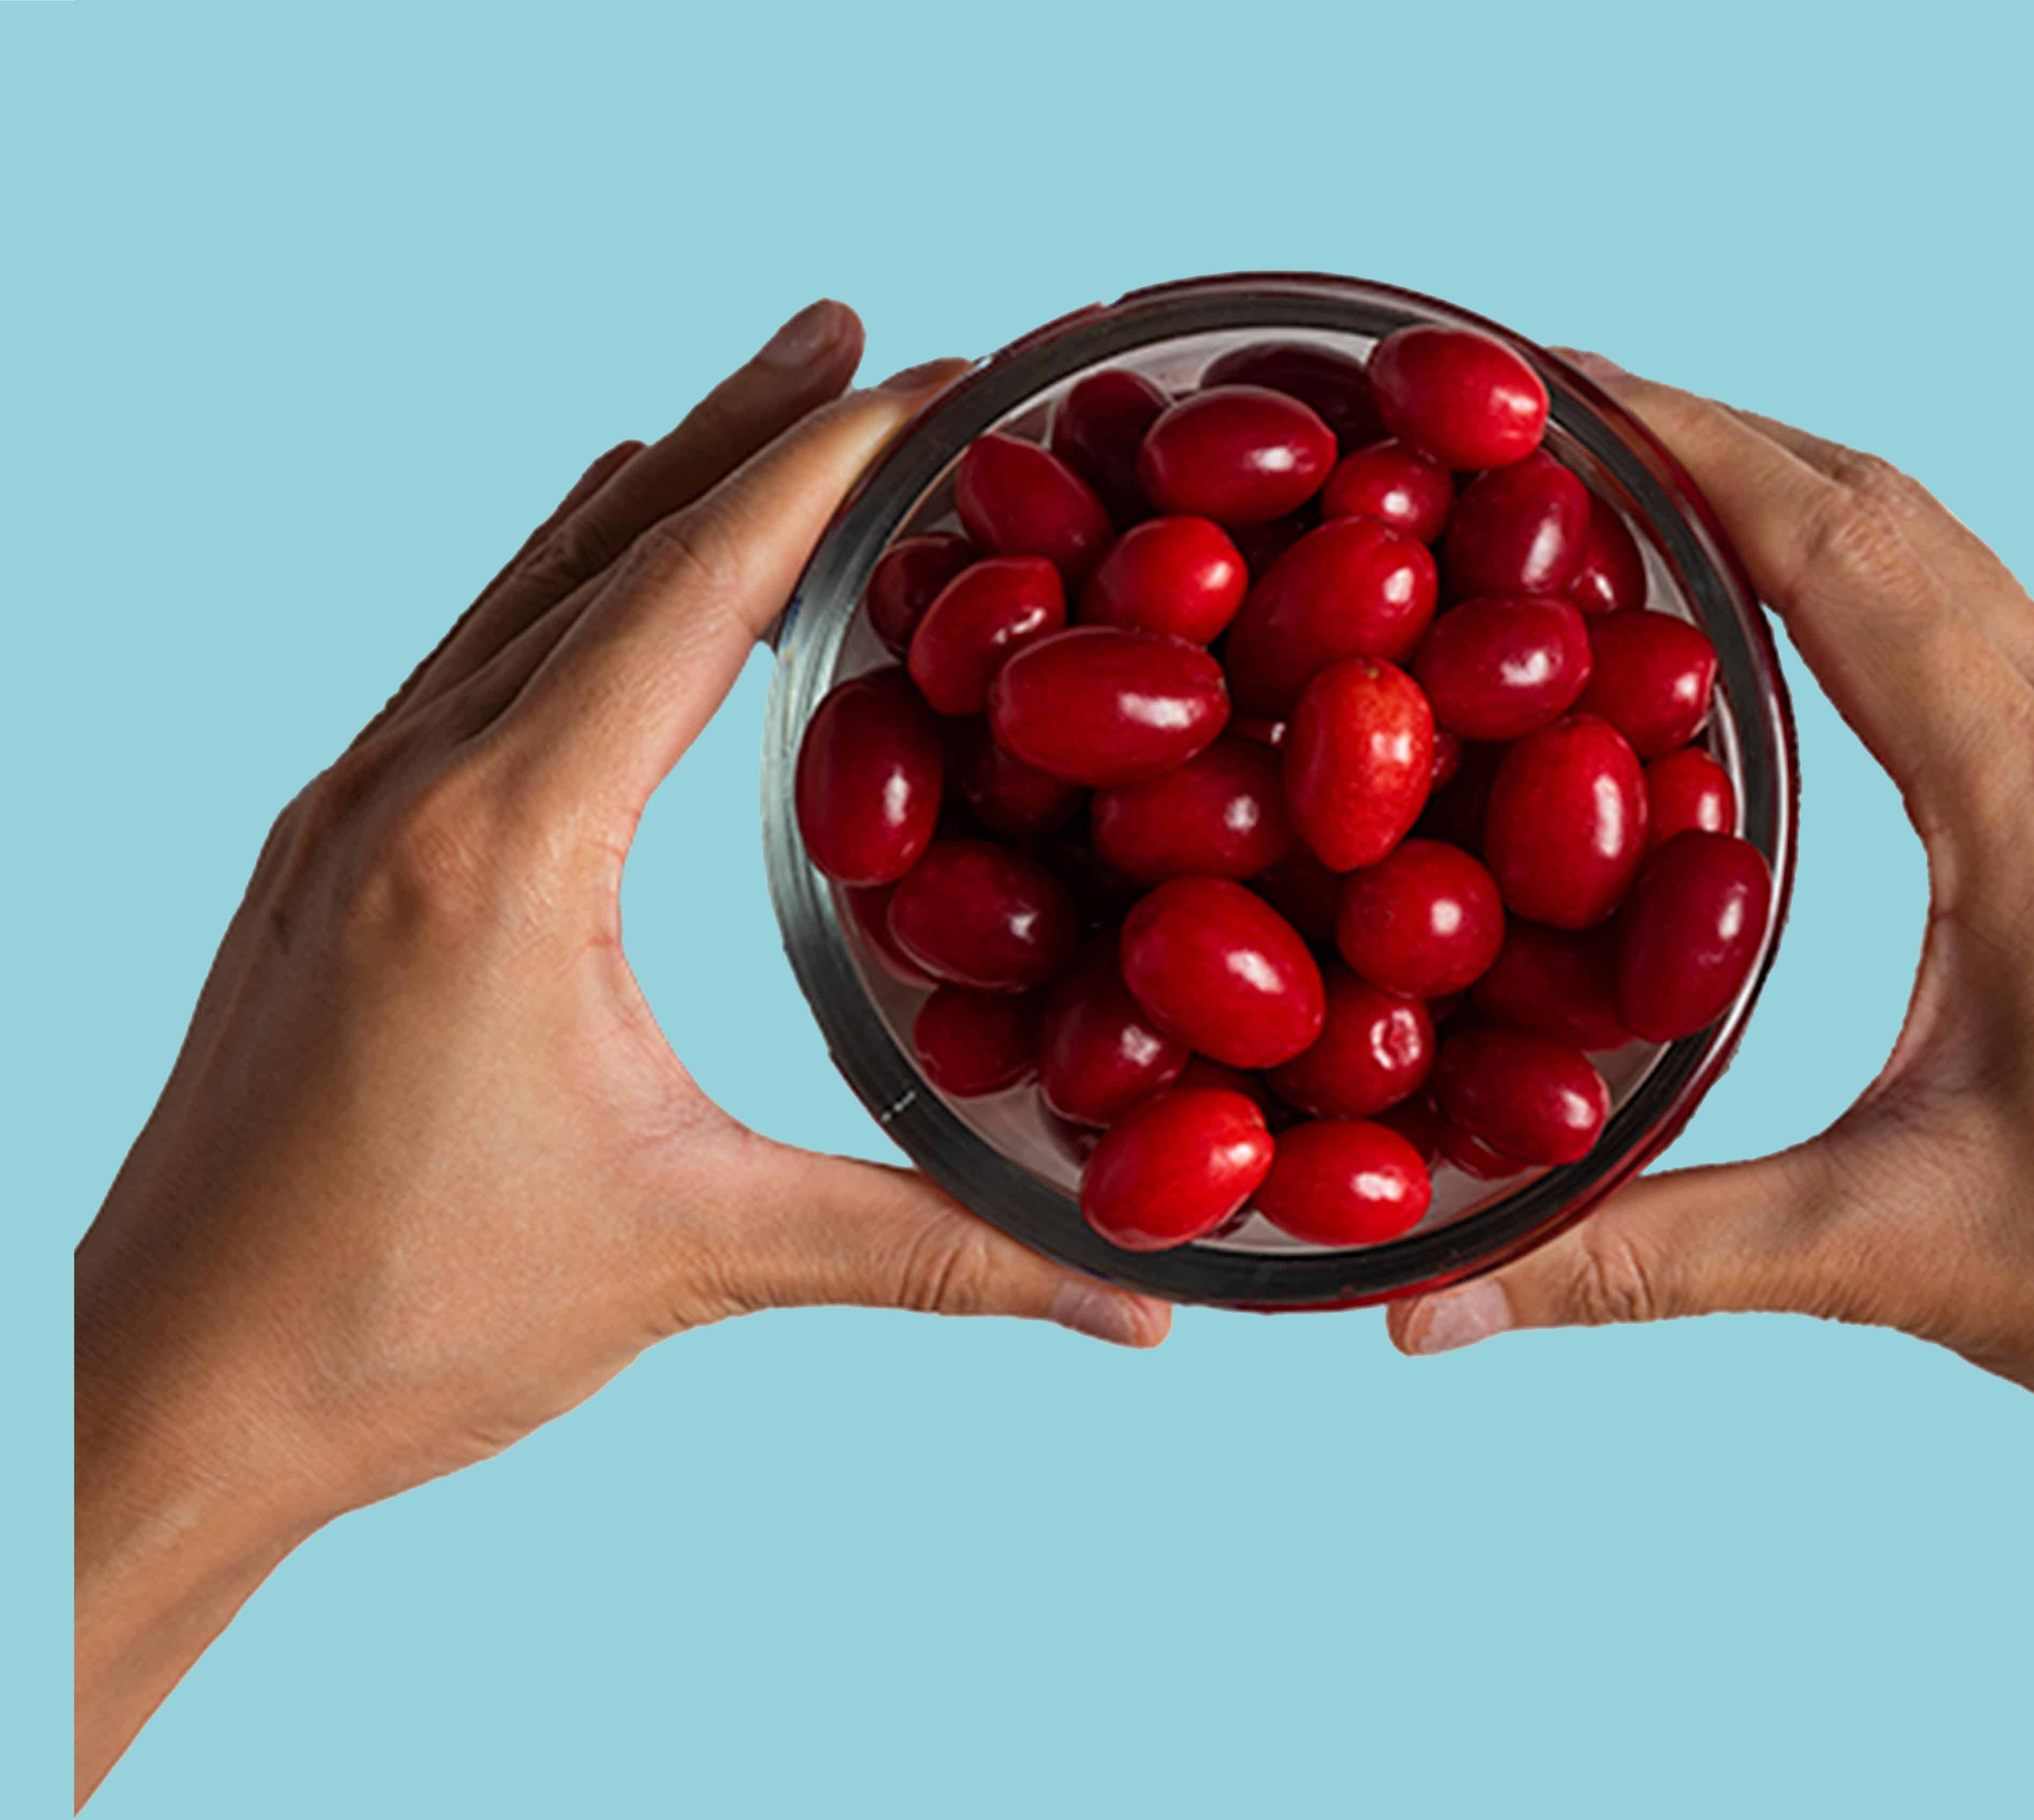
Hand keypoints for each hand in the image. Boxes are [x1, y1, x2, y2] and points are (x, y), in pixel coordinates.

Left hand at [75, 303, 1169, 1801]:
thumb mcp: (692, 1255)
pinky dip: (566, 580)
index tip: (933, 379)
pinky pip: (469, 659)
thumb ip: (928, 1246)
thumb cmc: (399, 1320)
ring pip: (526, 588)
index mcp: (503, 842)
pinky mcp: (333, 855)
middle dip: (751, 430)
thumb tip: (1138, 1302)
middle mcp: (413, 785)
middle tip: (865, 338)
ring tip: (760, 407)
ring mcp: (355, 808)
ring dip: (655, 490)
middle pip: (607, 546)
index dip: (824, 470)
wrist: (167, 1390)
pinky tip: (604, 568)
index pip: (691, 592)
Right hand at [1388, 357, 2033, 1816]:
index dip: (1688, 446)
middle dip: (1720, 442)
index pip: (1843, 550)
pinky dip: (1881, 587)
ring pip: (1959, 559)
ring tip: (1652, 503)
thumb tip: (1434, 1306)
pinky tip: (1799, 634)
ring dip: (1805, 507)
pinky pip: (2005, 629)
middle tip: (1557, 425)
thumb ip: (1647, 1259)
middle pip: (1897, 512)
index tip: (1557, 388)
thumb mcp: (1889, 1252)